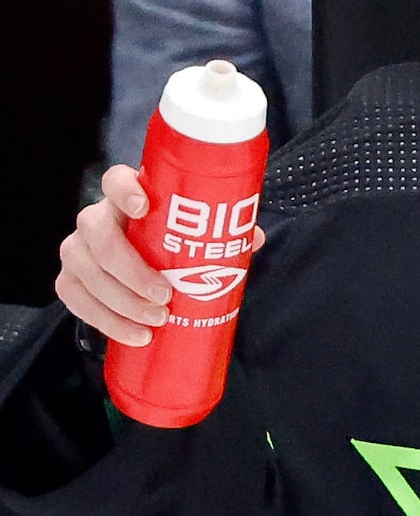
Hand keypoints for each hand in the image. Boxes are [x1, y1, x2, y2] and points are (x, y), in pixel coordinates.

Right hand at [56, 166, 264, 345]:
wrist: (141, 268)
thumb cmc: (171, 242)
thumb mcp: (194, 232)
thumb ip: (222, 230)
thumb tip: (253, 237)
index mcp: (126, 196)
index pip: (114, 179)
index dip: (125, 191)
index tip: (146, 207)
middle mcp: (95, 219)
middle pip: (100, 236)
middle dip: (131, 270)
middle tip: (165, 296)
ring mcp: (78, 250)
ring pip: (87, 272)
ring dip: (121, 303)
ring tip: (156, 322)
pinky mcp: (70, 280)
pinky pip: (76, 300)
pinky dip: (105, 321)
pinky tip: (134, 335)